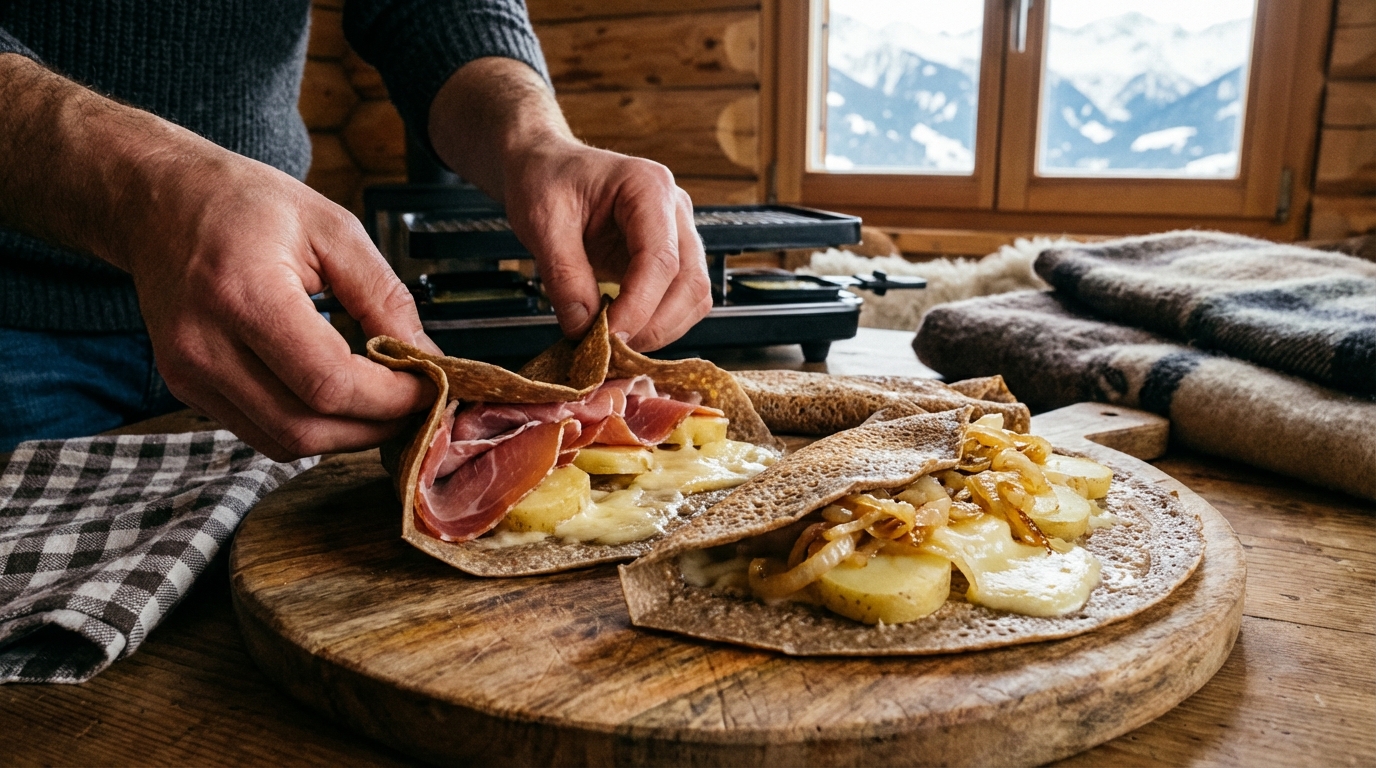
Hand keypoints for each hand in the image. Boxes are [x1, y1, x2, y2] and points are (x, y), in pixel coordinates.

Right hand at [121, 148, 441, 459]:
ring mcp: (189, 373)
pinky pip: (260, 432)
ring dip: (346, 434)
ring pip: (285, 443)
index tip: (429, 384)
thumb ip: (384, 295)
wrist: (156, 200)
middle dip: (376, 426)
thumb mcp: (331, 226)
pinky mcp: (186, 388)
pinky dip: (309, 426)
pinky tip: (336, 396)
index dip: (391, 398)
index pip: (330, 383)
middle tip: (415, 402)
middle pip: (308, 428)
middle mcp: (205, 345)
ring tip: (381, 401)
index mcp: (244, 294)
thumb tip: (426, 357)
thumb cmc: (242, 202)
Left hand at [428, 58, 711, 351]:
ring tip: (614, 344)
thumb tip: (584, 329)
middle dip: (654, 325)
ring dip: (660, 330)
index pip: (661, 258)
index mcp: (648, 187)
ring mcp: (679, 234)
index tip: (609, 338)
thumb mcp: (541, 221)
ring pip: (694, 297)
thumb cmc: (544, 181)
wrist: (546, 168)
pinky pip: (681, 301)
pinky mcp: (671, 258)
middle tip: (610, 351)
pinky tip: (622, 330)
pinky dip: (657, 324)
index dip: (639, 306)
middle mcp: (675, 210)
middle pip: (690, 282)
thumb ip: (563, 274)